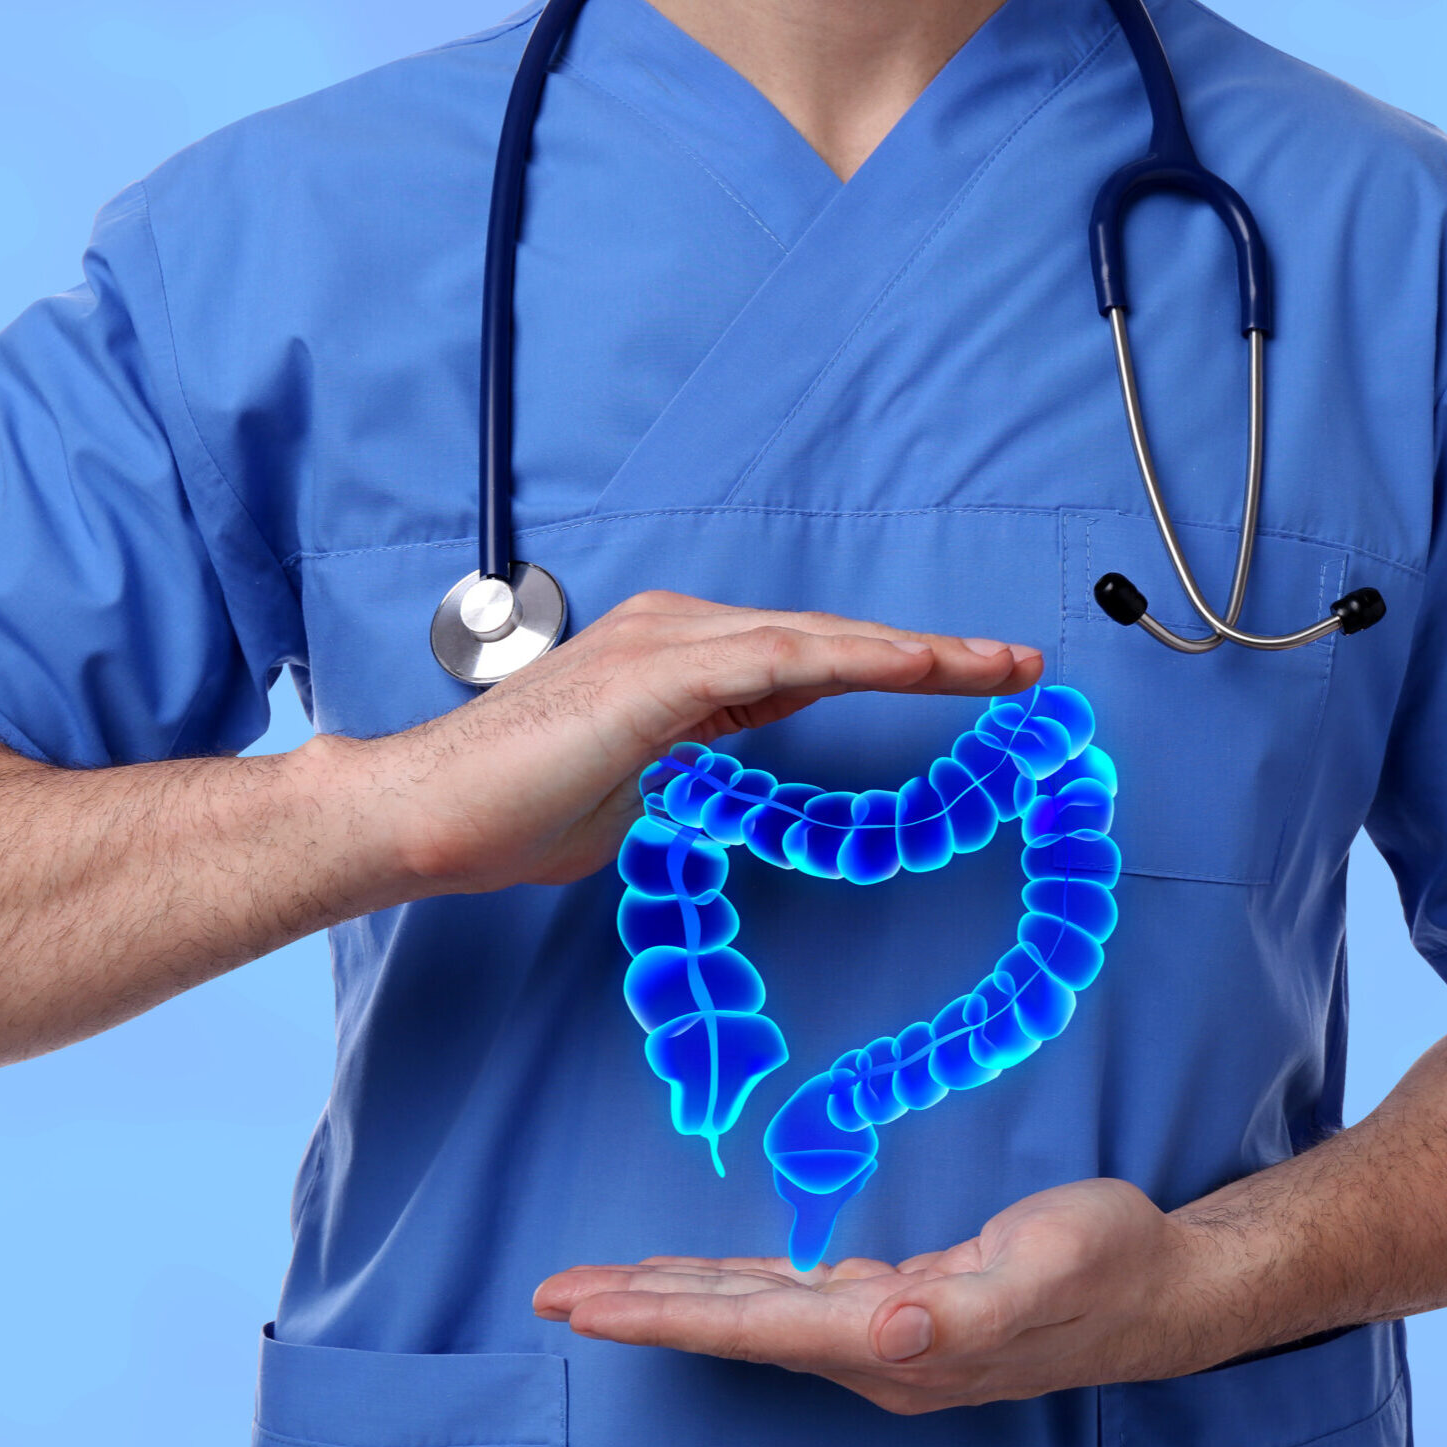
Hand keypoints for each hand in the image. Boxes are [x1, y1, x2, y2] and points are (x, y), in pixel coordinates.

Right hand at [302, 591, 1041, 897]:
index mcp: (673, 657)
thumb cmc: (516, 814)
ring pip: (820, 638)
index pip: (805, 657)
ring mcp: (668, 641)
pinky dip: (863, 660)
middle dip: (928, 651)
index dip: (890, 663)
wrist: (429, 817)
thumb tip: (734, 780)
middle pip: (827, 637)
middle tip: (1017, 663)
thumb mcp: (641, 793)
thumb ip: (696, 770)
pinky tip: (924, 666)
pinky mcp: (663, 671)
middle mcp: (676, 630)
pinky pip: (787, 658)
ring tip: (999, 665)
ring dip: (918, 651)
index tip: (966, 675)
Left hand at [531, 1179, 1227, 1413]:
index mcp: (898, 1341)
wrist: (1163, 1288)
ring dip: (672, 1301)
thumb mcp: (1048, 1269)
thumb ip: (969, 1311)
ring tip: (597, 1289)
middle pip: (734, 1328)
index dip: (669, 1317)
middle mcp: (876, 1351)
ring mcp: (887, 1336)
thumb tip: (895, 1329)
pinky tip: (701, 1283)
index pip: (756, 1328)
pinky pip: (790, 1302)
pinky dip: (732, 1291)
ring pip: (754, 1315)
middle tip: (549, 1294)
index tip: (588, 1308)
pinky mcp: (902, 1308)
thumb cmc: (1109, 1264)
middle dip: (639, 1311)